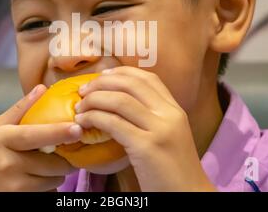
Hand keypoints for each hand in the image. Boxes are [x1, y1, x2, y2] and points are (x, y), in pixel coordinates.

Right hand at [0, 85, 82, 191]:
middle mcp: (8, 162)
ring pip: (52, 180)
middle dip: (64, 159)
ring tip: (45, 167)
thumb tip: (42, 88)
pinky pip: (45, 192)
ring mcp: (12, 185)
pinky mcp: (17, 199)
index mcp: (3, 139)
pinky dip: (48, 186)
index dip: (58, 132)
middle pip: (52, 163)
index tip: (77, 129)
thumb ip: (21, 109)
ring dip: (56, 174)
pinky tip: (36, 180)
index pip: (35, 135)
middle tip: (62, 154)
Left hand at [75, 66, 216, 190]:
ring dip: (93, 100)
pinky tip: (83, 122)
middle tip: (83, 90)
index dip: (122, 72)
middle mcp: (169, 114)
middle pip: (131, 84)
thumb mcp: (168, 135)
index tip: (103, 76)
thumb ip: (151, 118)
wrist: (188, 194)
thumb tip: (118, 105)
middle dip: (102, 82)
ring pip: (119, 100)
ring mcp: (159, 129)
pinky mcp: (146, 146)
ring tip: (79, 107)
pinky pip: (113, 123)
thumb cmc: (173, 169)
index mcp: (175, 110)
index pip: (148, 78)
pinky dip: (94, 118)